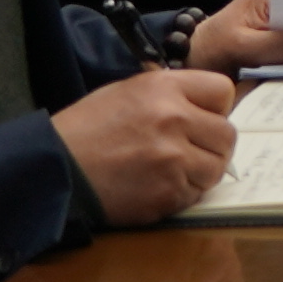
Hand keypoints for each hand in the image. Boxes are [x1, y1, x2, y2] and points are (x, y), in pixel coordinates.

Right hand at [58, 64, 242, 224]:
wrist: (55, 169)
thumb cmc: (87, 129)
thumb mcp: (128, 92)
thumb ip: (172, 95)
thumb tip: (207, 108)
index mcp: (164, 87)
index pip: (223, 91)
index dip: (215, 108)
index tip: (201, 119)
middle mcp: (174, 118)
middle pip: (227, 134)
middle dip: (212, 144)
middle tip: (189, 151)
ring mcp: (173, 158)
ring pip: (216, 168)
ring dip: (200, 172)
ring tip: (170, 170)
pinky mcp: (168, 193)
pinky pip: (196, 194)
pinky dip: (182, 194)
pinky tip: (155, 186)